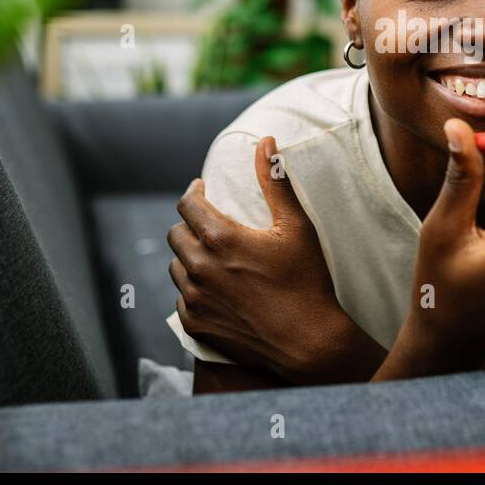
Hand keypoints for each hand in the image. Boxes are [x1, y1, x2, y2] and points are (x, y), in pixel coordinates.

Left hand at [167, 136, 381, 382]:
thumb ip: (276, 181)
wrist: (308, 341)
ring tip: (213, 258)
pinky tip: (216, 289)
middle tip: (211, 225)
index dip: (194, 193)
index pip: (187, 204)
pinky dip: (194, 290)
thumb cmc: (306, 280)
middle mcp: (199, 267)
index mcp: (219, 238)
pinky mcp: (196, 325)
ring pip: (176, 267)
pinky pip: (182, 299)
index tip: (203, 191)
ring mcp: (194, 299)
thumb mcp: (296, 226)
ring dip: (190, 257)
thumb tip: (266, 142)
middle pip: (176, 235)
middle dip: (190, 225)